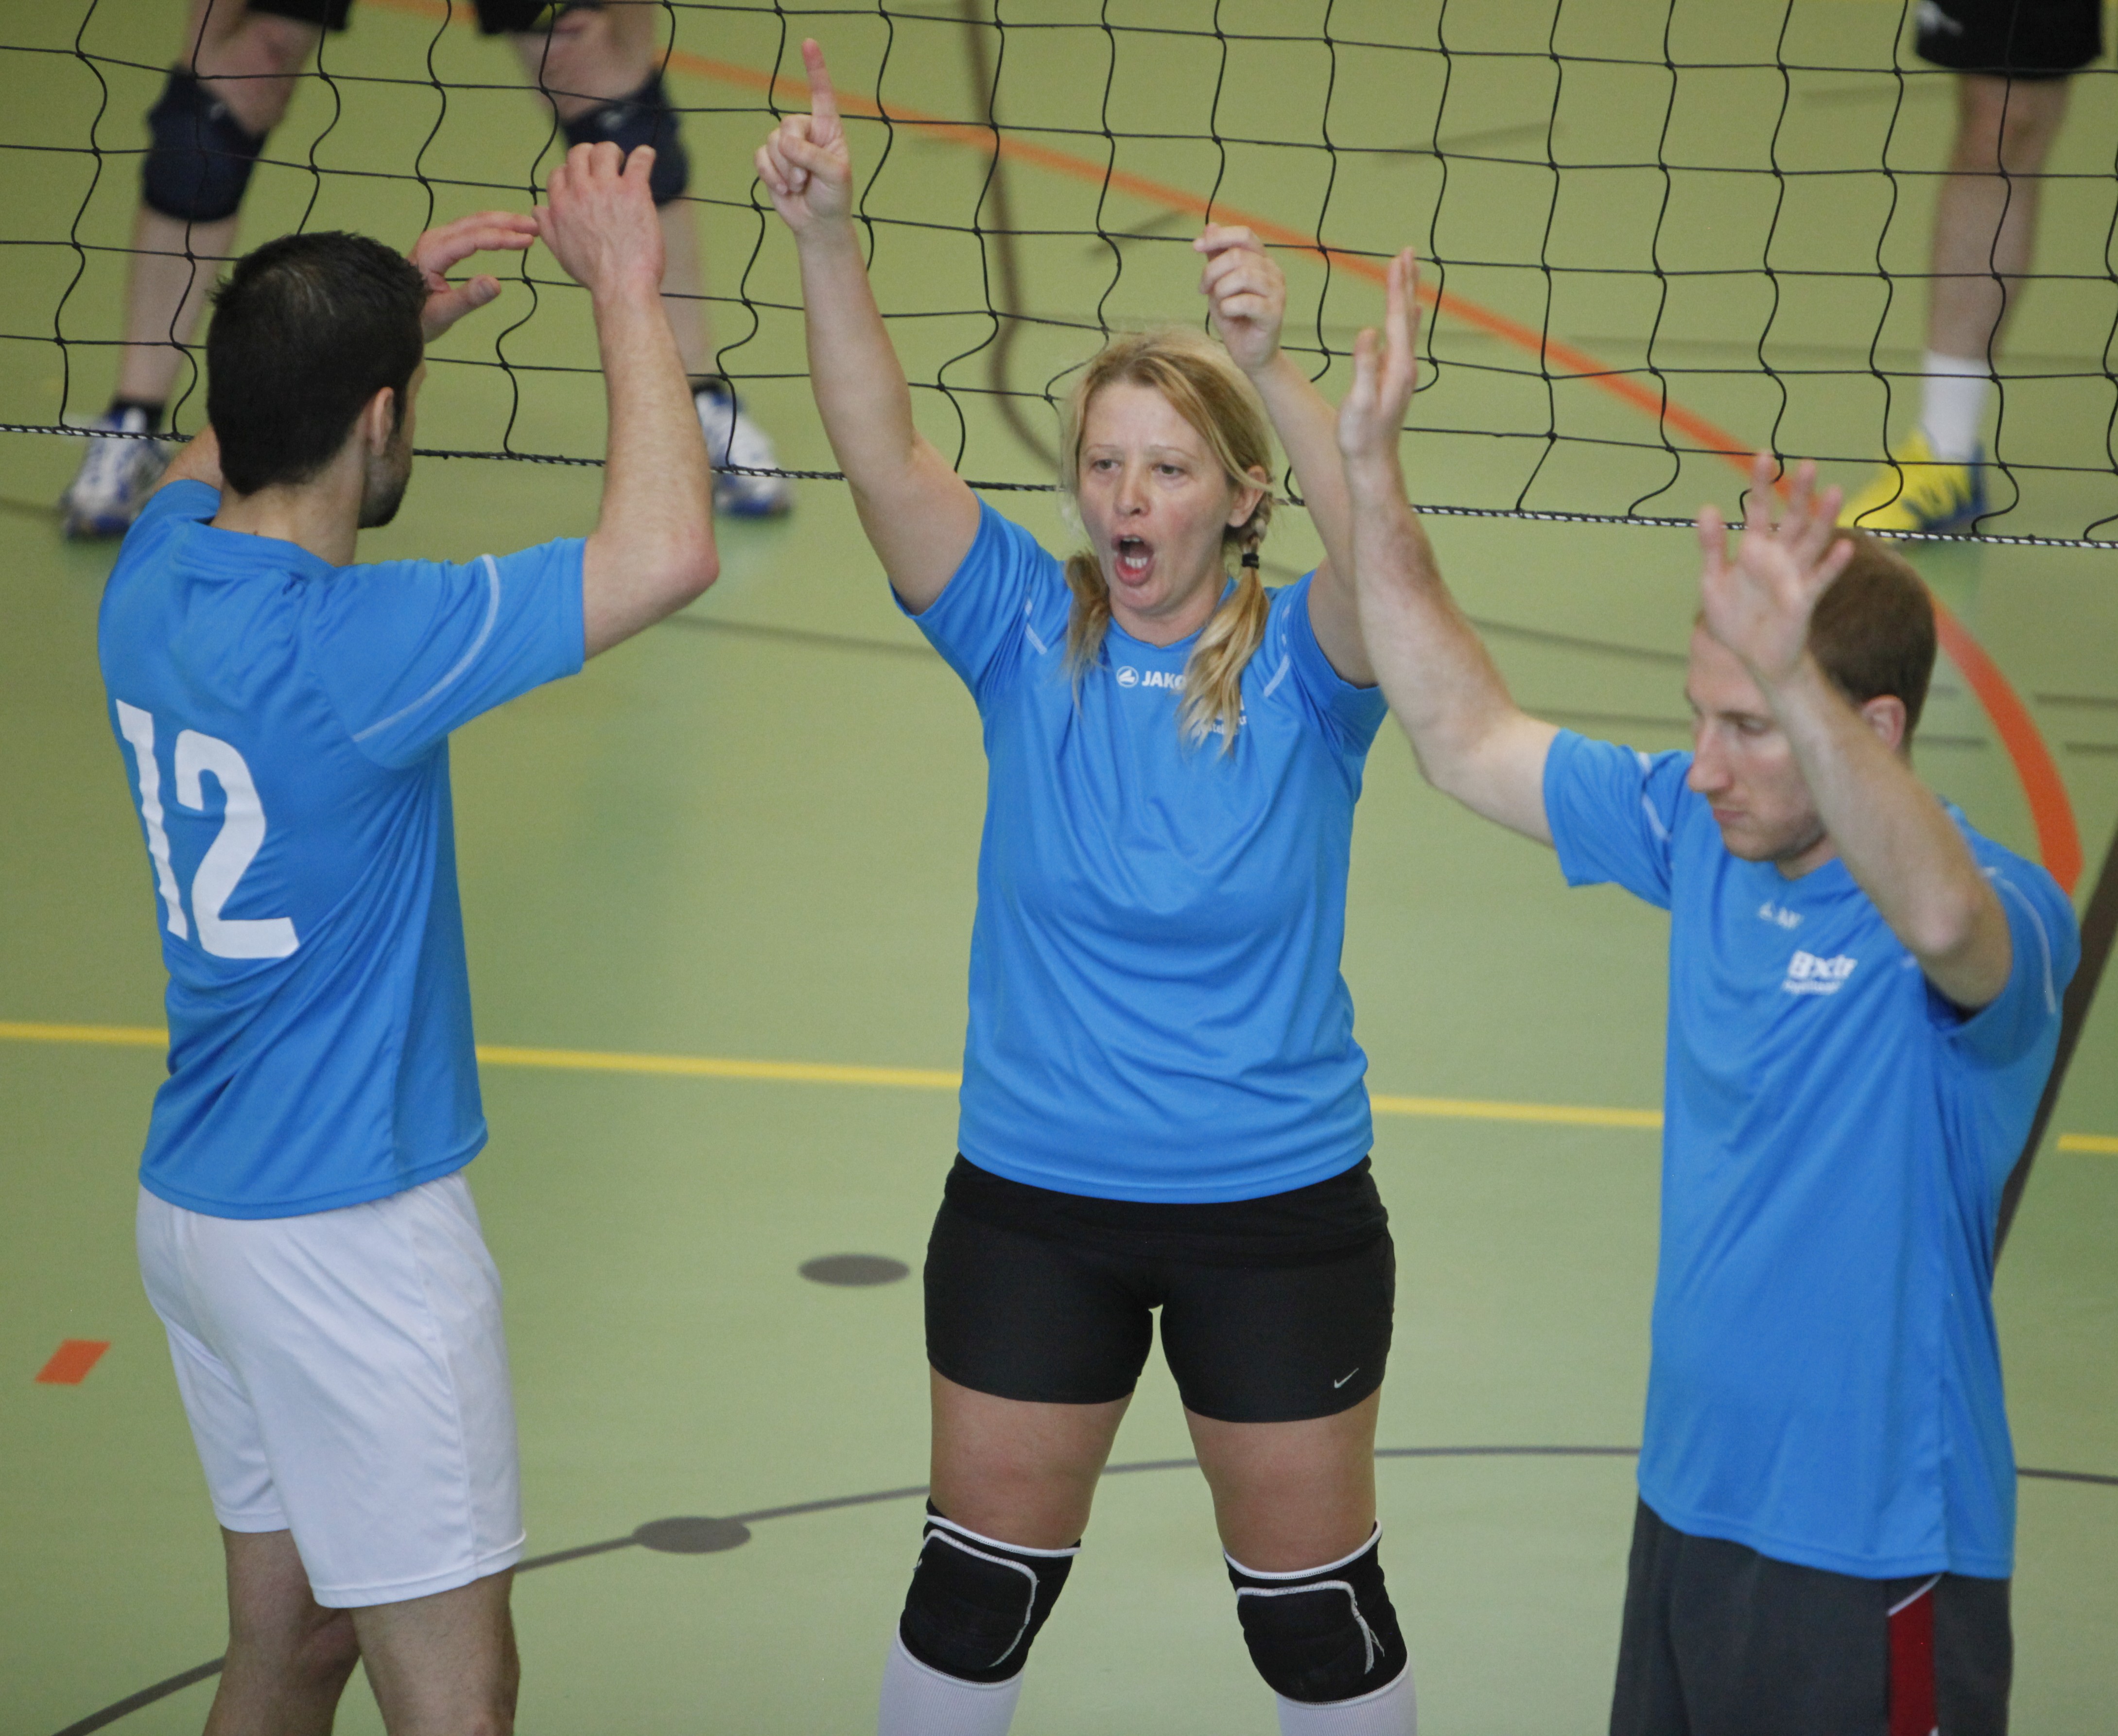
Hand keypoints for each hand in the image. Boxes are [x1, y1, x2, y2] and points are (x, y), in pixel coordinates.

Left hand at [408, 209, 537, 340]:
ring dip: (502, 222)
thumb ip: (468, 298)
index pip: (473, 238)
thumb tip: (495, 283)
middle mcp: (435, 239)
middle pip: (475, 222)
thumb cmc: (416, 317)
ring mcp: (438, 239)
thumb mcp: (443, 313)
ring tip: (529, 228)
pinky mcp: (443, 244)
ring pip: (474, 222)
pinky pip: (471, 229)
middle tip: (536, 227)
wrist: (392, 313)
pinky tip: (507, 232)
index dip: (502, 238)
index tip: (528, 241)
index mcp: (433, 253)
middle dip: (507, 222)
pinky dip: (492, 228)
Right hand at [534, 140, 665, 298]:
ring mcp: (607, 188)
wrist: (621, 285)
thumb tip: (538, 209)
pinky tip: (647, 158)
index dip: (571, 174)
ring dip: (614, 152)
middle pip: (579, 154)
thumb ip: (548, 228)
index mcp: (561, 206)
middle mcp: (580, 192)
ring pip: (605, 151)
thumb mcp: (561, 253)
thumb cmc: (594, 274)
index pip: (559, 174)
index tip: (584, 181)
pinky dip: (644, 156)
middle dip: (590, 154)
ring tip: (624, 162)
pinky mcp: (633, 191)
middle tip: (605, 165)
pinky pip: (639, 160)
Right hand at [755, 39, 852, 233]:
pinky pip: (759, 158)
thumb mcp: (834, 175)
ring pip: (772, 143)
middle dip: (794, 155)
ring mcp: (787, 145)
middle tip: (805, 178)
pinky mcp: (771, 161)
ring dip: (783, 170)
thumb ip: (813, 156)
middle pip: (787, 126)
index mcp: (828, 128)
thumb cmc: (834, 196)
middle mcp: (806, 131)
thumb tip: (785, 145)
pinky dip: (769, 176)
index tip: (809, 44)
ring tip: (798, 185)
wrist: (818, 223)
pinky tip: (784, 190)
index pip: (821, 94)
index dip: (815, 69)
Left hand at [1195, 226, 1284, 373]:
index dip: (1219, 237)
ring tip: (1218, 304)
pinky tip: (1227, 314)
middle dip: (1211, 271)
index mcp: (1262, 261)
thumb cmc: (1235, 318)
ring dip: (1220, 290)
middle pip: (1237, 256)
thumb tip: (1210, 227)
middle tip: (1203, 289)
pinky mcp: (1274, 314)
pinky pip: (1247, 302)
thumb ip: (1216, 258)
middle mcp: (1273, 272)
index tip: (1195, 247)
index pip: (1244, 236)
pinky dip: (1228, 307)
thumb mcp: (1219, 284)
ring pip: (1242, 275)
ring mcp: (1277, 292)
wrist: (1250, 354)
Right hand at [1336, 248, 1420, 463]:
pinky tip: (1406, 314)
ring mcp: (1402, 372)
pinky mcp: (1395, 379)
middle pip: (1407, 315)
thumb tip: (1368, 332)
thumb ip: (1364, 367)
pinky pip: (1402, 338)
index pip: (1397, 317)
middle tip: (1408, 252)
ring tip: (1407, 274)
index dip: (1396, 287)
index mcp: (1397, 367)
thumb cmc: (1361, 438)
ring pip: (1407, 325)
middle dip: (1406, 282)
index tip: (1397, 259)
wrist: (1372, 464)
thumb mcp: (1358, 403)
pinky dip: (1404, 317)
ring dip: (1406, 296)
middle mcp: (1405, 366)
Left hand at [1697, 452, 1857, 687]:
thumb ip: (1711, 547)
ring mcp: (1794, 577)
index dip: (1761, 484)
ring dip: (1824, 518)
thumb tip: (1707, 507)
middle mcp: (1778, 558)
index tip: (1763, 454)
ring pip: (1813, 541)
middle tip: (1807, 463)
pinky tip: (1846, 546)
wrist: (1752, 657)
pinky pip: (1820, 579)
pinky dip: (1832, 564)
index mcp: (1754, 550)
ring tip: (1835, 491)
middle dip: (1799, 492)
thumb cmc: (1734, 619)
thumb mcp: (1712, 581)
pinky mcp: (1802, 601)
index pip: (1759, 510)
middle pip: (1792, 518)